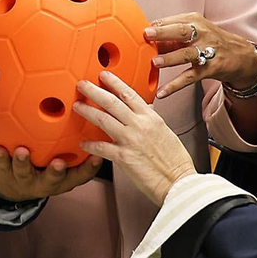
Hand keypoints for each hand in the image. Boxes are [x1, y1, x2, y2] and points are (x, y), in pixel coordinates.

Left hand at [0, 145, 103, 201]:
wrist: (13, 189)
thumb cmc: (43, 169)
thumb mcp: (61, 163)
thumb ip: (71, 146)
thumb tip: (89, 118)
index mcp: (62, 180)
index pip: (80, 176)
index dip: (90, 169)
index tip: (97, 157)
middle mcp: (45, 182)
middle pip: (52, 179)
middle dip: (56, 172)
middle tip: (59, 163)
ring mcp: (25, 180)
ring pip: (24, 172)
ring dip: (23, 162)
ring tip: (21, 151)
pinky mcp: (7, 174)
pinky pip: (3, 166)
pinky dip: (1, 157)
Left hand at [74, 71, 195, 205]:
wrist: (179, 181)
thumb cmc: (175, 161)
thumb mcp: (165, 132)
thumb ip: (150, 120)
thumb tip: (143, 110)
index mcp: (151, 118)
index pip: (129, 94)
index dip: (114, 83)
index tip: (103, 75)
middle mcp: (140, 125)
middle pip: (112, 102)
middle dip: (94, 91)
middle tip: (82, 85)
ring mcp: (130, 140)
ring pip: (103, 119)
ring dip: (87, 111)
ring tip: (77, 106)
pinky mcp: (123, 157)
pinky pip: (101, 147)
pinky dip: (90, 145)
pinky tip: (83, 143)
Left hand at [144, 12, 256, 98]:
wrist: (240, 55)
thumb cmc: (209, 41)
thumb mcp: (193, 31)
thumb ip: (170, 34)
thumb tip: (142, 39)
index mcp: (194, 21)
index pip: (172, 21)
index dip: (156, 25)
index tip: (140, 29)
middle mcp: (202, 34)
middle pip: (182, 32)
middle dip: (164, 32)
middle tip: (147, 34)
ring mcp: (207, 52)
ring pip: (187, 54)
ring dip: (170, 58)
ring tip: (154, 62)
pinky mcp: (210, 69)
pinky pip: (190, 77)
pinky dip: (175, 86)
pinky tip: (161, 92)